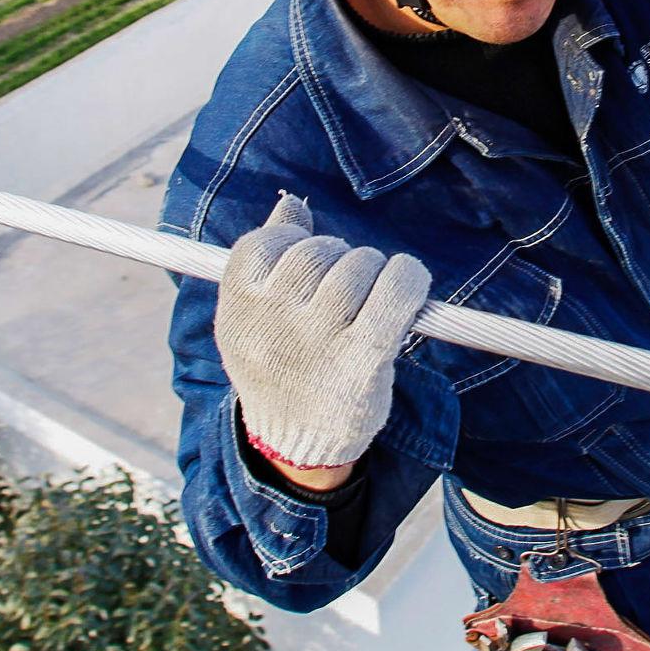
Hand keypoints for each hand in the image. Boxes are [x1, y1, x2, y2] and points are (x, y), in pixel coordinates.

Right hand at [214, 194, 430, 477]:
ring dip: (372, 270)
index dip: (292, 242)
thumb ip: (266, 261)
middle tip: (346, 286)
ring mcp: (319, 342)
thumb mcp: (253, 321)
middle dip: (337, 258)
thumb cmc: (282, 368)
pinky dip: (408, 278)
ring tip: (370, 297)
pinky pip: (396, 292)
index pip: (264, 244)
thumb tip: (291, 206)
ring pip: (357, 266)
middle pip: (316, 253)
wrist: (299, 444)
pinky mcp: (364, 361)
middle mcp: (274, 324)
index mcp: (240, 312)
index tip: (307, 265)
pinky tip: (409, 284)